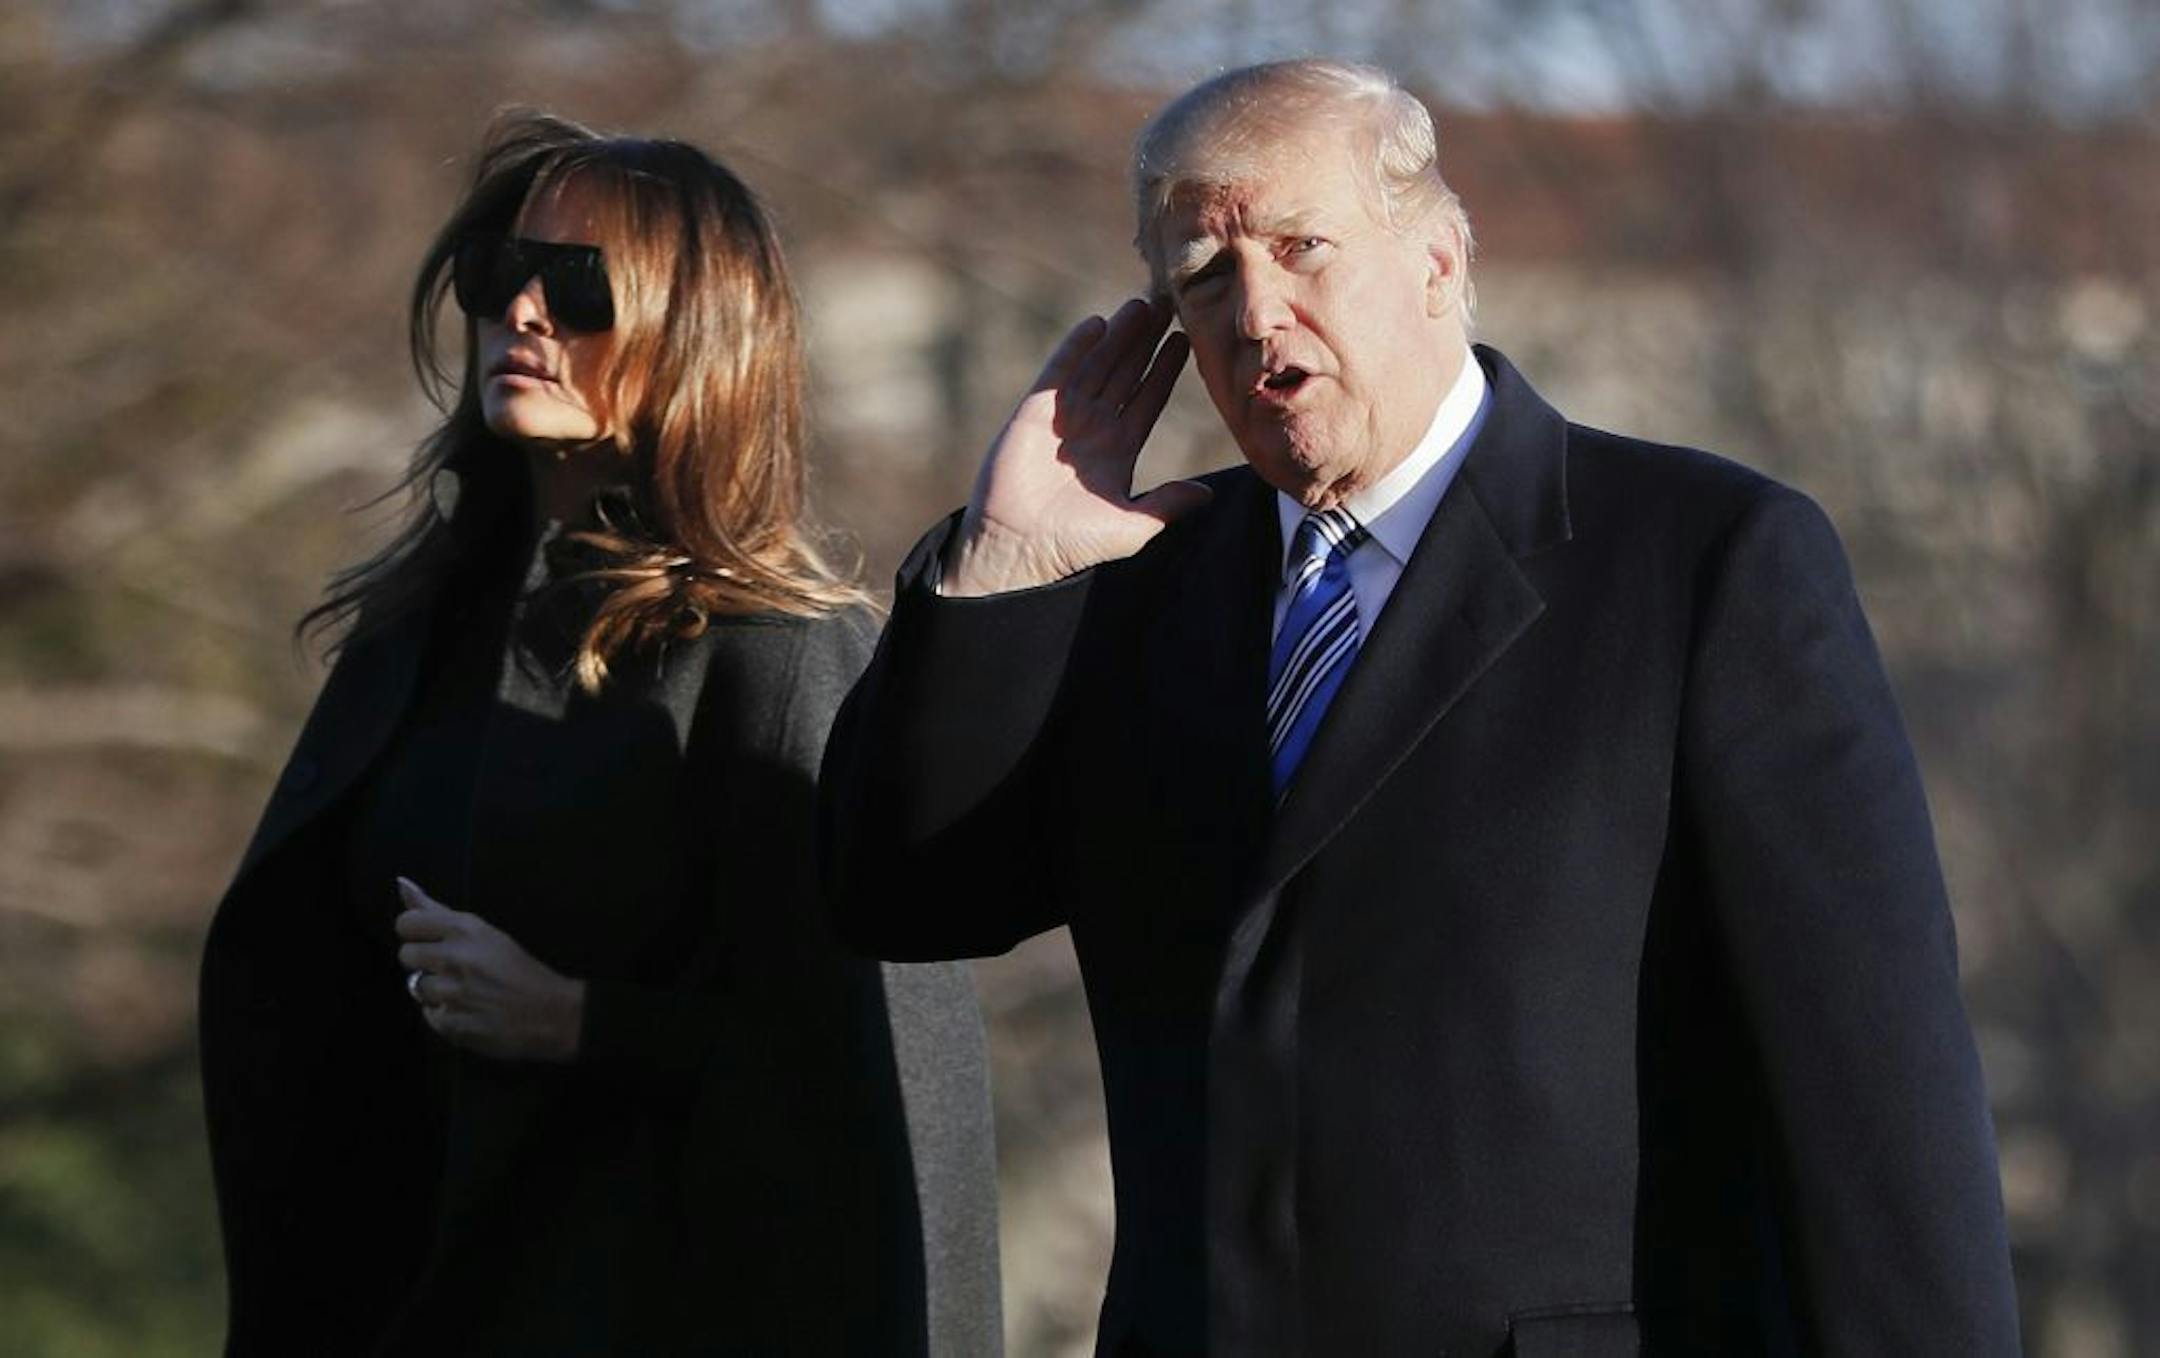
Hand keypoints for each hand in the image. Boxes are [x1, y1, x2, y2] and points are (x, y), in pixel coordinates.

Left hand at [394, 876, 585, 1062]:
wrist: (550, 1014)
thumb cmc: (519, 969)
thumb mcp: (484, 932)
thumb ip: (437, 911)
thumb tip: (402, 883)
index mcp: (465, 930)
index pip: (407, 923)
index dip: (416, 933)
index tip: (431, 940)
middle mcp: (454, 958)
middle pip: (406, 955)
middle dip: (424, 962)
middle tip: (452, 968)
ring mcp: (451, 993)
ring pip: (415, 987)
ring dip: (435, 990)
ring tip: (463, 992)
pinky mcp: (450, 1024)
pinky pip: (428, 1014)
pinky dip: (444, 1014)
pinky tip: (468, 1011)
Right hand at [944, 297, 1209, 595]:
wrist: (1019, 546)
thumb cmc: (1075, 544)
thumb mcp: (1133, 525)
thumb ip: (1168, 504)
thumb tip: (1207, 494)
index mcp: (1119, 450)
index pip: (1147, 399)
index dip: (1165, 371)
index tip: (1186, 341)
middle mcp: (1094, 428)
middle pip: (1126, 373)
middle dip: (1146, 341)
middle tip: (1169, 305)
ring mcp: (1064, 417)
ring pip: (1098, 366)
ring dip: (1119, 336)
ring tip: (1143, 304)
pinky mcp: (1034, 412)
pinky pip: (1059, 372)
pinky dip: (1077, 348)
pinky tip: (1098, 324)